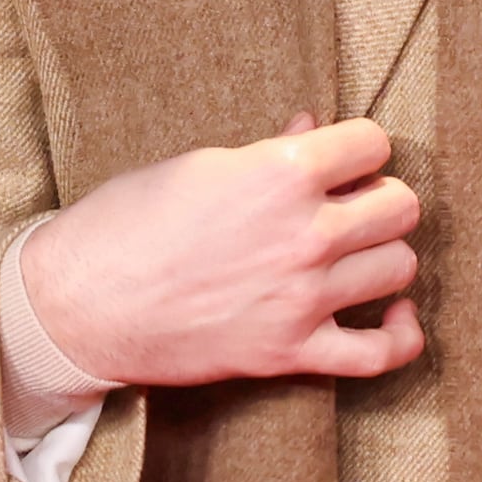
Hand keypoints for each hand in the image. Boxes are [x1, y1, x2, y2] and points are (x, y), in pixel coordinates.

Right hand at [25, 117, 426, 388]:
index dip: (359, 149)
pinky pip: (380, 353)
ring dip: (382, 258)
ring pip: (399, 268)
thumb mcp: (199, 167)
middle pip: (400, 207)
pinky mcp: (290, 353)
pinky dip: (400, 337)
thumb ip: (270, 153)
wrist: (80, 302)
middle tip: (349, 207)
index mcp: (279, 172)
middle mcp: (303, 234)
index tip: (343, 161)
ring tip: (354, 256)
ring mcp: (302, 297)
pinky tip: (395, 316)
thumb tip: (314, 128)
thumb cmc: (128, 223)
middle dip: (380, 200)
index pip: (372, 143)